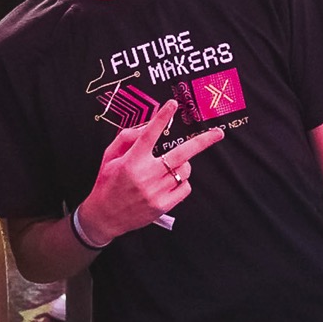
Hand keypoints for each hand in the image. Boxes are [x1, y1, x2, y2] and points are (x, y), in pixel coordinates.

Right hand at [76, 100, 223, 242]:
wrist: (104, 217)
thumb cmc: (107, 183)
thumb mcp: (109, 157)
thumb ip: (127, 138)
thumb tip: (148, 126)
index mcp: (131, 161)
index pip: (149, 135)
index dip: (162, 118)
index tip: (173, 104)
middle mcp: (145, 175)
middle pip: (181, 154)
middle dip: (203, 141)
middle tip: (219, 133)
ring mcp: (156, 192)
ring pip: (184, 170)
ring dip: (182, 165)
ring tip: (168, 168)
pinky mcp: (163, 205)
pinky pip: (185, 187)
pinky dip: (181, 182)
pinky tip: (169, 182)